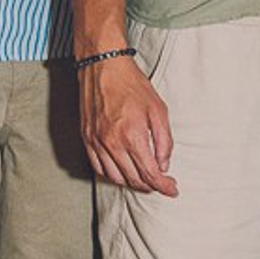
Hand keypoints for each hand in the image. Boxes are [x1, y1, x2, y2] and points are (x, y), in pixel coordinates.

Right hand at [81, 55, 176, 195]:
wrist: (103, 67)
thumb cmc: (133, 85)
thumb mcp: (159, 110)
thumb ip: (164, 140)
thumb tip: (164, 165)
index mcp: (132, 135)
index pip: (150, 173)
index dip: (163, 186)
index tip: (173, 190)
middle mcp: (112, 143)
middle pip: (133, 179)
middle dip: (151, 185)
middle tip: (163, 182)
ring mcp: (96, 142)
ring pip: (115, 177)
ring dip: (132, 182)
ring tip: (145, 177)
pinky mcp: (86, 139)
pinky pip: (98, 168)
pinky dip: (113, 175)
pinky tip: (124, 170)